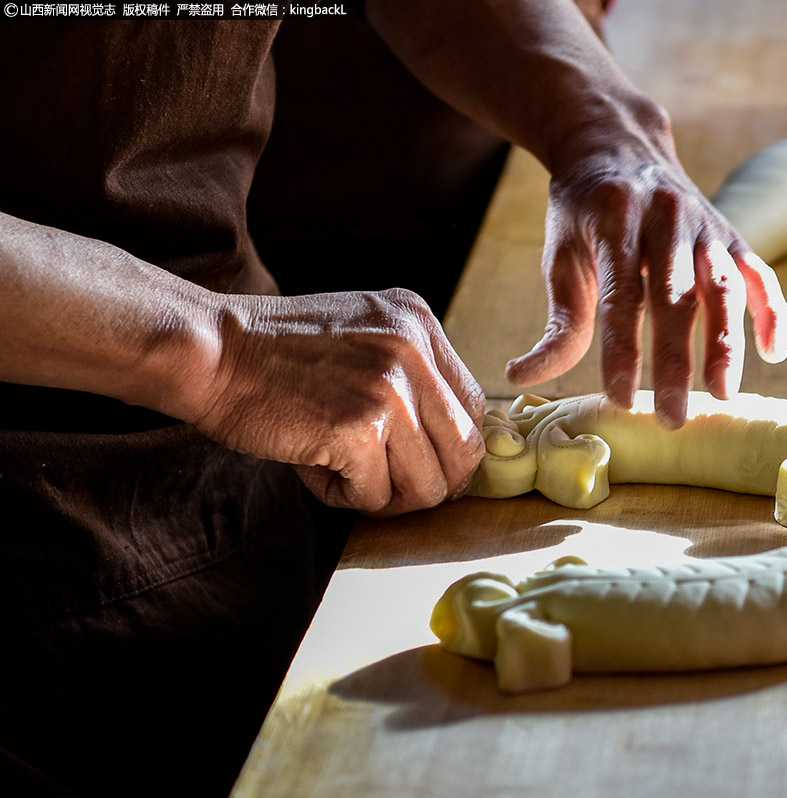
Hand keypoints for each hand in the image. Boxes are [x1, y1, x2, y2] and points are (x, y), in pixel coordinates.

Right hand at [193, 288, 484, 516]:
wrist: (210, 350)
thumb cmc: (274, 354)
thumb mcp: (362, 335)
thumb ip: (408, 372)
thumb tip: (447, 444)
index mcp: (420, 323)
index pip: (473, 407)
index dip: (449, 448)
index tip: (416, 464)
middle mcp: (414, 351)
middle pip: (465, 451)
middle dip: (429, 484)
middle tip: (384, 486)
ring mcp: (389, 389)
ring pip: (429, 484)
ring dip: (385, 496)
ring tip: (342, 474)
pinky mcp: (358, 429)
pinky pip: (378, 496)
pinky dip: (346, 498)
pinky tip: (315, 471)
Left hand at [504, 104, 786, 427]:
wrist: (617, 142)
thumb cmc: (584, 212)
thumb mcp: (560, 255)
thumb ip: (557, 320)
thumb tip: (521, 377)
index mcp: (616, 219)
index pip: (622, 297)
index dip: (623, 350)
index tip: (621, 398)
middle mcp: (667, 217)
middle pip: (676, 299)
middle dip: (675, 362)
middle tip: (673, 418)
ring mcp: (705, 225)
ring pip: (722, 287)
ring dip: (726, 343)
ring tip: (723, 394)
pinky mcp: (730, 234)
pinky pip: (759, 273)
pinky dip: (771, 311)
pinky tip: (774, 353)